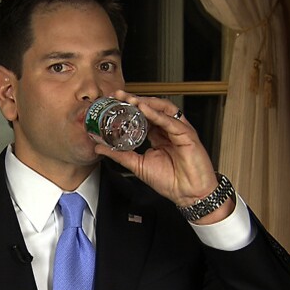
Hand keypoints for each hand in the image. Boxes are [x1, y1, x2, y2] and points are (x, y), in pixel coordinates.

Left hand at [94, 91, 234, 223]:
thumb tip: (100, 148)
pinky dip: (156, 114)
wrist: (189, 195)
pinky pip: (170, 121)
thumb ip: (119, 155)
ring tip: (131, 100)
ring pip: (163, 109)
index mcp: (159, 135)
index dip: (129, 107)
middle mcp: (169, 129)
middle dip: (135, 99)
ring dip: (146, 102)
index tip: (113, 102)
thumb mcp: (138, 165)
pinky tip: (144, 109)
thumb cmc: (171, 181)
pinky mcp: (188, 135)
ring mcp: (179, 130)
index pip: (143, 115)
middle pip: (153, 108)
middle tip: (119, 95)